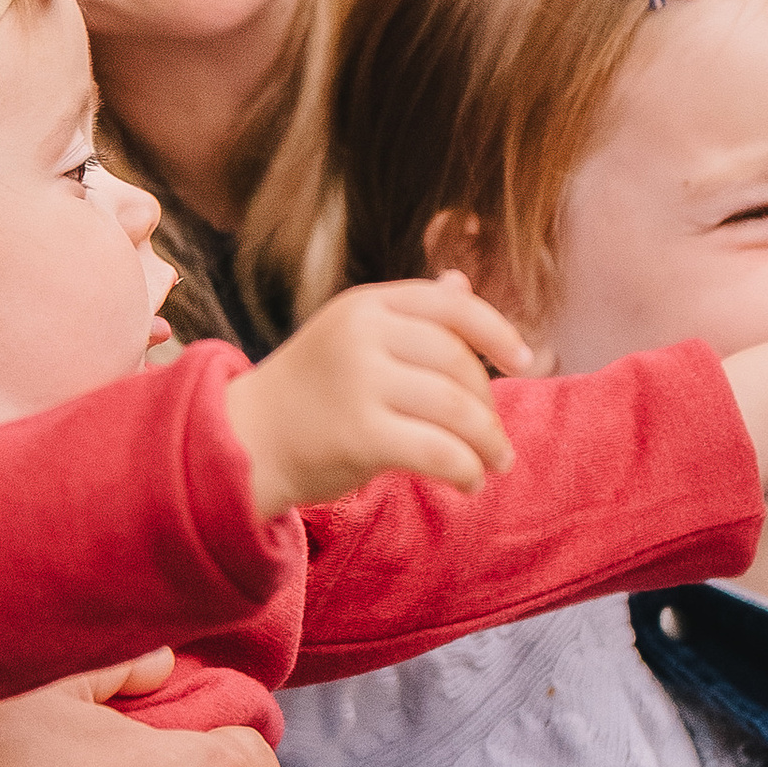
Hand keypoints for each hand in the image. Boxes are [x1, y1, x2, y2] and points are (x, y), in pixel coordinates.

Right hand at [226, 272, 532, 518]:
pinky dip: (464, 470)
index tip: (524, 360)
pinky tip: (468, 483)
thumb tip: (462, 282)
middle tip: (497, 440)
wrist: (243, 441)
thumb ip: (407, 317)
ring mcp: (359, 382)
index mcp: (365, 305)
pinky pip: (437, 451)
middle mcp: (362, 335)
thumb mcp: (352, 337)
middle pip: (458, 363)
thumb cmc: (308, 392)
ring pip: (455, 408)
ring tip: (494, 465)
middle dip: (489, 406)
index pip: (450, 305)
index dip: (496, 331)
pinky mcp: (358, 435)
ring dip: (487, 443)